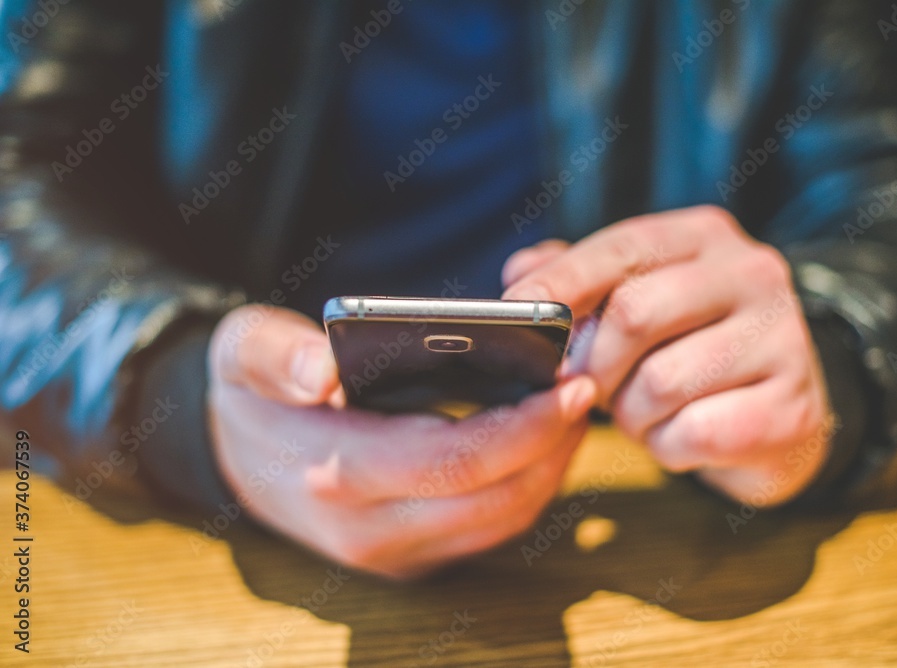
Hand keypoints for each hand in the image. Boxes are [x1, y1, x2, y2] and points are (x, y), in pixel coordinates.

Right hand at [206, 305, 596, 578]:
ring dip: (550, 468)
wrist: (237, 458)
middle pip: (495, 498)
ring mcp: (396, 553)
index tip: (568, 381)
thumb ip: (274, 355)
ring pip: (503, 520)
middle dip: (553, 443)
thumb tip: (319, 371)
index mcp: (336, 476)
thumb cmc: (253, 394)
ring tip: (574, 408)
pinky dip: (529, 485)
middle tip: (587, 385)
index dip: (522, 425)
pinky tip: (544, 439)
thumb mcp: (242, 352)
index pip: (452, 461)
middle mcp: (372, 532)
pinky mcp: (415, 557)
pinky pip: (492, 528)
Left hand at [503, 205, 831, 505]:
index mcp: (704, 237)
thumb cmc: (686, 350)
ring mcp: (783, 339)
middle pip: (635, 314)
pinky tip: (679, 438)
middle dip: (593, 363)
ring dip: (631, 413)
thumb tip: (521, 275)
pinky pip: (695, 433)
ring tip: (643, 413)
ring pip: (660, 383)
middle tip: (586, 387)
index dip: (562, 281)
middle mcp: (752, 275)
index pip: (621, 247)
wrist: (777, 413)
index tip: (514, 308)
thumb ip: (579, 283)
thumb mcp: (635, 302)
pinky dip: (668, 447)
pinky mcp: (791, 407)